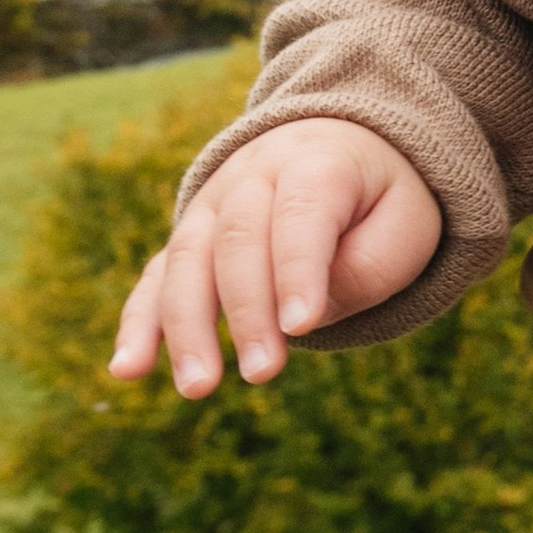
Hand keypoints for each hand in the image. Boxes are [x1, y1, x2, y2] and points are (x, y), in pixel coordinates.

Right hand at [109, 121, 442, 396]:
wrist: (340, 146)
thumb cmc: (380, 200)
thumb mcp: (406, 224)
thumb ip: (366, 268)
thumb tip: (302, 319)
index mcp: (316, 163)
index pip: (300, 215)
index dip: (298, 270)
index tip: (302, 326)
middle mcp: (253, 176)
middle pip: (238, 242)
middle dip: (247, 312)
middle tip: (261, 373)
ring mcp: (212, 205)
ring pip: (187, 260)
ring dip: (187, 327)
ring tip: (196, 387)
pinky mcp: (190, 238)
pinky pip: (156, 278)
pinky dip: (139, 323)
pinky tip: (127, 370)